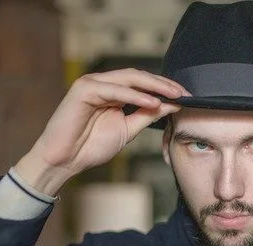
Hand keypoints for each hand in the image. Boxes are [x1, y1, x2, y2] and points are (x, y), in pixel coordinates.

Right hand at [15, 68, 189, 194]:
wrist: (65, 161)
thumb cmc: (90, 147)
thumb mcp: (127, 130)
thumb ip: (147, 116)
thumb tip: (170, 105)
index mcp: (112, 92)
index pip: (143, 83)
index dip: (165, 88)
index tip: (186, 97)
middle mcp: (102, 84)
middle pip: (138, 77)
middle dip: (163, 84)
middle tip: (184, 93)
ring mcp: (91, 84)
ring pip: (128, 78)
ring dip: (153, 86)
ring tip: (173, 95)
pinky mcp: (83, 89)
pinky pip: (114, 90)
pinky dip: (134, 95)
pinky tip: (151, 101)